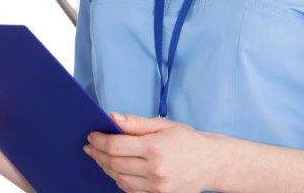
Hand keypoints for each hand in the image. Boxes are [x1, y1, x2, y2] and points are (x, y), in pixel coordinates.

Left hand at [85, 113, 227, 192]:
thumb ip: (136, 123)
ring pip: (119, 179)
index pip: (115, 146)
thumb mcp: (165, 126)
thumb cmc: (188, 141)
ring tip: (101, 158)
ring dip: (106, 168)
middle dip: (98, 154)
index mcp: (156, 147)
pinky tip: (117, 171)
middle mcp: (156, 169)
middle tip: (91, 147)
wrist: (212, 164)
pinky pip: (130, 191)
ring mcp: (157, 187)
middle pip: (114, 164)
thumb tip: (113, 117)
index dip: (99, 140)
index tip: (92, 136)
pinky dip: (120, 181)